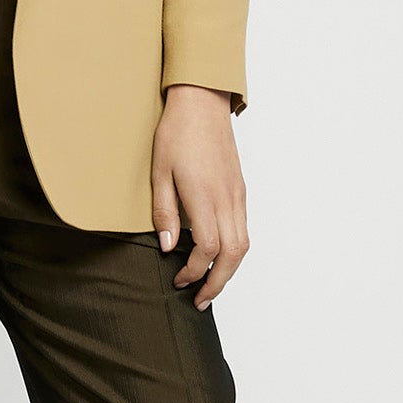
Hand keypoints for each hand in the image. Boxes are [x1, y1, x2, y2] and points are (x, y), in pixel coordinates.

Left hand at [151, 85, 248, 306]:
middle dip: (218, 283)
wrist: (202, 102)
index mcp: (205, 196)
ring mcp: (237, 194)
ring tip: (211, 285)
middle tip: (200, 300)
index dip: (195, 271)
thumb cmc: (176, 133)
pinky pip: (243, 228)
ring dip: (229, 270)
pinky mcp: (240, 189)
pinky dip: (234, 251)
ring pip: (244, 244)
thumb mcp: (159, 173)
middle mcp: (227, 198)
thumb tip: (168, 246)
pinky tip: (218, 257)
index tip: (178, 280)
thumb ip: (164, 212)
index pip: (208, 249)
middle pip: (233, 254)